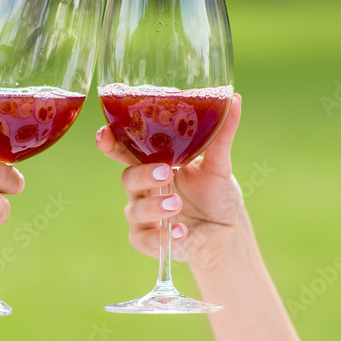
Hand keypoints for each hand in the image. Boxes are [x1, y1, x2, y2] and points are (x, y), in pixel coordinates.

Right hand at [96, 94, 242, 270]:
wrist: (226, 231)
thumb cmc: (216, 193)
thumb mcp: (219, 164)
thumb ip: (221, 135)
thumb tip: (235, 98)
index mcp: (153, 163)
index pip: (124, 150)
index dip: (110, 141)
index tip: (105, 133)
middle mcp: (143, 188)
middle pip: (128, 178)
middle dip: (143, 175)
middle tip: (166, 171)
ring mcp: (143, 215)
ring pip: (134, 209)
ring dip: (153, 207)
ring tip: (176, 204)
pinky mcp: (148, 241)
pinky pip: (144, 239)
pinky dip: (160, 237)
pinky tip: (180, 231)